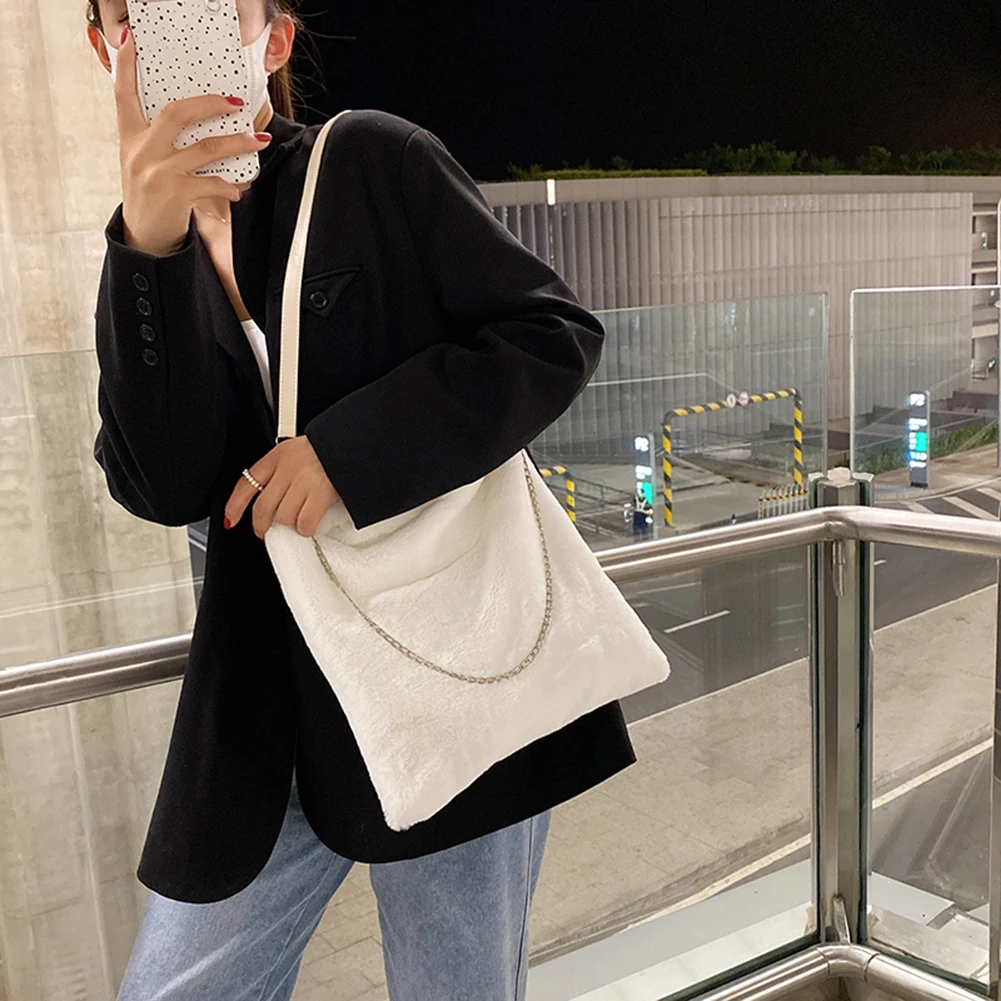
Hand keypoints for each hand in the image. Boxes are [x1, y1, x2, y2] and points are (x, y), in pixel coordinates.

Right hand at [113, 25, 270, 256]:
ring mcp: (158, 173)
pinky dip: (229, 184)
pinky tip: (239, 188)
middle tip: (234, 101)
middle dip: (209, 104)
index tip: (130, 38)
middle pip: (176, 113)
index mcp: (130, 137)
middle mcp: (141, 151)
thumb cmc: (149, 196)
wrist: (144, 239)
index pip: (123, 93)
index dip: (125, 65)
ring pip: (204, 148)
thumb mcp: (142, 162)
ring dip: (235, 143)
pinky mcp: (176, 195)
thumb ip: (157, 138)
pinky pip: (212, 183)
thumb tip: (193, 117)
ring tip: (257, 141)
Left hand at [225, 437, 339, 539]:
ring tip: (297, 523)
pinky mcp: (321, 492)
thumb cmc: (329, 449)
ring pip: (283, 517)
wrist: (354, 443)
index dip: (235, 505)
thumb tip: (272, 500)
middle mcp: (287, 467)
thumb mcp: (297, 452)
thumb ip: (282, 472)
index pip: (247, 482)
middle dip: (262, 526)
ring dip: (290, 525)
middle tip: (266, 533)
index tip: (230, 519)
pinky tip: (309, 525)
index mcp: (278, 456)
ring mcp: (303, 480)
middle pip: (263, 507)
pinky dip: (305, 529)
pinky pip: (304, 522)